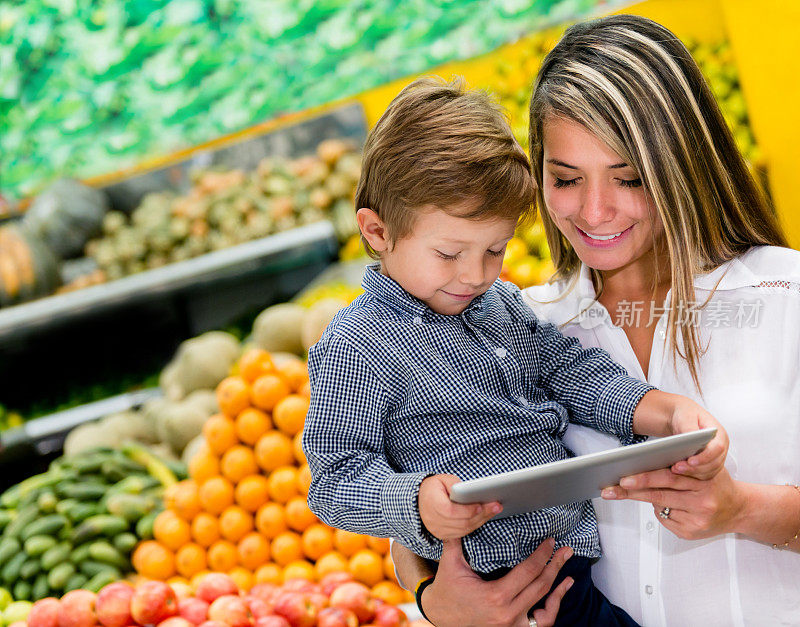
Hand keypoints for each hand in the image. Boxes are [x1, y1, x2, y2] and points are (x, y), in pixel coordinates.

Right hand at [419, 474, 501, 539]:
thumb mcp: (442, 479)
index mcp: (432, 505)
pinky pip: (462, 533)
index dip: (468, 510)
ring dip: (481, 520)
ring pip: (464, 529)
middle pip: (461, 522)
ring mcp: (438, 530)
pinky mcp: (443, 535)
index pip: (452, 511)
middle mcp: (434, 521)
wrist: (417, 501)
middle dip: (481, 514)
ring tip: (494, 510)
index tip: (481, 505)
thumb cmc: (432, 488)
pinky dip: (475, 525)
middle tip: (497, 506)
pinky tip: (485, 516)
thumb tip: (470, 491)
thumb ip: (455, 484)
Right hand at [421, 537, 573, 626]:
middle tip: (565, 551)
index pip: (528, 571)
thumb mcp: (450, 563)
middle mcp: (508, 614)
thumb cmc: (446, 591)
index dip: (543, 555)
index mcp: (496, 596)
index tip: (550, 542)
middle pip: (541, 586)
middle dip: (556, 565)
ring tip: (568, 576)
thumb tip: (464, 512)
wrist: (439, 617)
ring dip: (559, 592)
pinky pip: (541, 623)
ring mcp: (512, 626)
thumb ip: (458, 538)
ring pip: (547, 611)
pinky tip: (557, 596)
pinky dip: (551, 610)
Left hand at [601, 467, 744, 539]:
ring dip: (646, 499)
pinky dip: (660, 510)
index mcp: (704, 481)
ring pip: (660, 507)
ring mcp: (697, 520)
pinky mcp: (691, 533)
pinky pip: (665, 520)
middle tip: (612, 489)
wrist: (741, 509)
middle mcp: (701, 502)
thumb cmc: (716, 485)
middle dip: (633, 491)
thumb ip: (680, 466)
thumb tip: (643, 466)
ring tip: (634, 491)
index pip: (668, 477)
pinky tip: (667, 505)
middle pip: (660, 494)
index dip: (645, 477)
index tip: (624, 478)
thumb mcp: (704, 469)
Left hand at [666, 397, 728, 479]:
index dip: (705, 457)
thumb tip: (692, 437)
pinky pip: (703, 475)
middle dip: (695, 468)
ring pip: (709, 472)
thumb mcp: (686, 417)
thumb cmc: (685, 415)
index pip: (718, 449)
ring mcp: (716, 458)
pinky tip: (678, 472)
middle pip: (714, 464)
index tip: (690, 461)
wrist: (682, 419)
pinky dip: (691, 476)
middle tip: (677, 468)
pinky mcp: (708, 464)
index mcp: (719, 435)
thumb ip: (689, 427)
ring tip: (674, 469)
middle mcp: (721, 448)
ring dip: (692, 474)